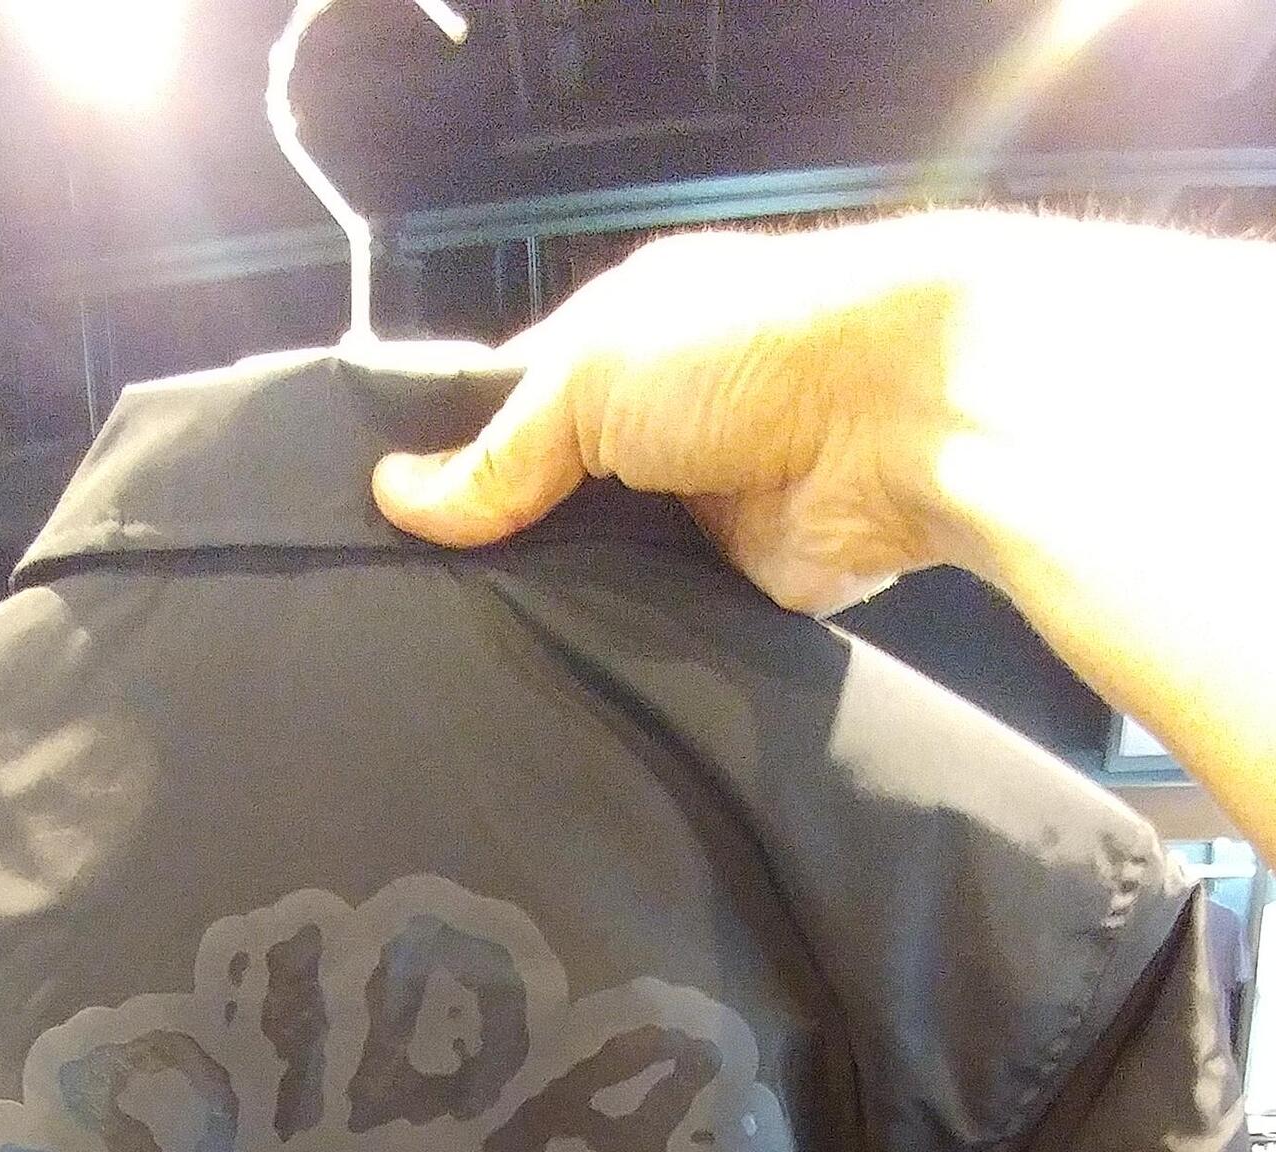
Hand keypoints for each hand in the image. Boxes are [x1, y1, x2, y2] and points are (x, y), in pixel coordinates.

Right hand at [372, 220, 971, 613]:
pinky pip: (651, 626)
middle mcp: (654, 431)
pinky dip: (613, 647)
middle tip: (408, 605)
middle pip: (547, 501)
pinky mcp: (729, 591)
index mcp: (619, 349)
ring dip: (551, 602)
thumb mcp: (589, 375)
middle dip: (493, 545)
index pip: (509, 410)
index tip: (379, 525)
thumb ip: (501, 449)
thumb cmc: (745, 353)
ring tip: (460, 652)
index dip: (449, 461)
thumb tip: (397, 499)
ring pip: (594, 571)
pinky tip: (550, 679)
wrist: (896, 424)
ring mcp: (692, 515)